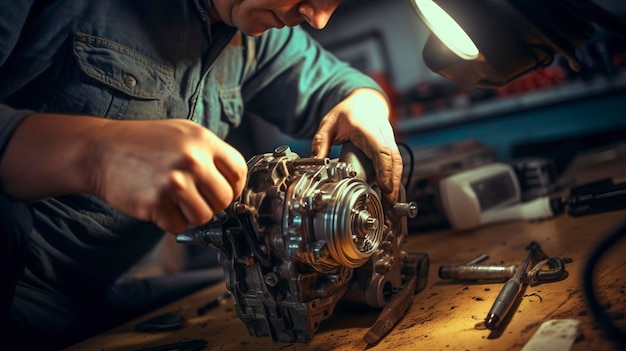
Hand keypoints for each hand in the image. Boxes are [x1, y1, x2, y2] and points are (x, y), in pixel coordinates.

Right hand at [92, 119, 246, 232]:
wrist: (100, 150)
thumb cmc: (143, 143)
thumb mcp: (183, 133)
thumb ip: (209, 153)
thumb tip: (233, 181)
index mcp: (202, 140)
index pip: (239, 171)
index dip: (235, 186)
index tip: (226, 191)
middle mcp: (191, 160)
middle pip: (225, 198)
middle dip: (213, 204)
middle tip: (197, 199)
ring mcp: (174, 182)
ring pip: (205, 217)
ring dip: (193, 215)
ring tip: (178, 202)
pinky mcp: (156, 203)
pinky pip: (179, 226)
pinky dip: (171, 222)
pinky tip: (160, 206)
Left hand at [310, 88, 401, 203]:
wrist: (364, 102)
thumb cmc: (347, 113)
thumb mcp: (328, 124)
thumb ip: (321, 142)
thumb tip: (315, 164)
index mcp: (366, 127)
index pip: (380, 149)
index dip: (384, 169)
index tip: (385, 187)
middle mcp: (382, 133)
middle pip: (393, 159)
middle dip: (393, 182)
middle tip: (389, 204)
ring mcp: (389, 140)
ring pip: (397, 163)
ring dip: (395, 183)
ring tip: (390, 205)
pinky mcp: (391, 147)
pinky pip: (395, 164)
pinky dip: (394, 180)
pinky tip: (389, 196)